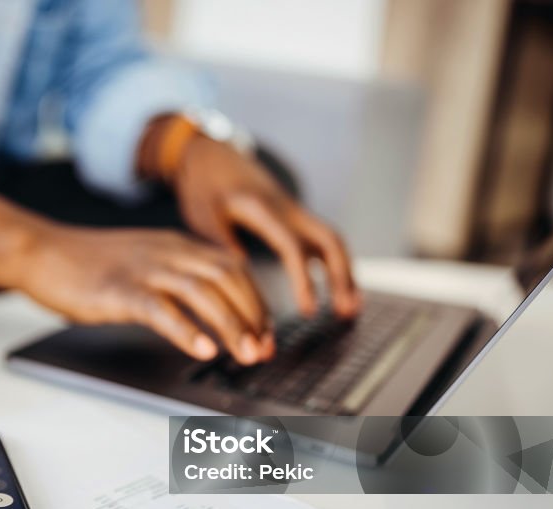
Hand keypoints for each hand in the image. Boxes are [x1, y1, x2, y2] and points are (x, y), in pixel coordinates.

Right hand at [22, 227, 273, 363]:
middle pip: (227, 278)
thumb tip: (207, 311)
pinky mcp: (119, 290)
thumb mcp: (143, 262)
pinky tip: (202, 350)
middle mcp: (167, 252)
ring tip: (245, 355)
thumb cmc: (86, 264)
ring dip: (231, 325)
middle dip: (253, 316)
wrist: (40, 251)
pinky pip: (161, 309)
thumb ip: (175, 278)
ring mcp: (143, 269)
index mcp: (177, 246)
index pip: (233, 269)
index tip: (265, 333)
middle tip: (262, 350)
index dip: (257, 302)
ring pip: (203, 292)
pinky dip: (186, 330)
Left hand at [171, 134, 360, 317]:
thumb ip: (222, 243)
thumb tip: (242, 276)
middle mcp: (287, 209)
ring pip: (331, 240)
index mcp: (262, 210)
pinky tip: (339, 288)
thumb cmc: (202, 184)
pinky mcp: (292, 216)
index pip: (292, 247)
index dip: (304, 280)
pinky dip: (334, 264)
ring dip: (345, 272)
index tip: (309, 309)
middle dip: (342, 275)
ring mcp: (293, 211)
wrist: (210, 153)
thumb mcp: (201, 214)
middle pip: (329, 240)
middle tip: (347, 311)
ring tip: (351, 308)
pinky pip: (321, 240)